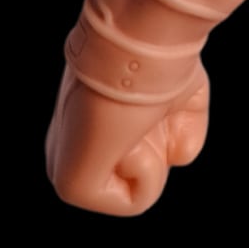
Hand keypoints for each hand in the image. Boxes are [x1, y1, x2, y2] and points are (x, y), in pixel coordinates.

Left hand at [45, 63, 209, 215]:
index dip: (165, 132)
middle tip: (144, 115)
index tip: (152, 102)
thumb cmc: (162, 60)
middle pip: (141, 174)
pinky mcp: (70, 186)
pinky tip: (129, 138)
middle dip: (159, 148)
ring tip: (135, 123)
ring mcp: (65, 168)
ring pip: (140, 190)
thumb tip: (178, 156)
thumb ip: (183, 129)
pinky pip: (134, 201)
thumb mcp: (183, 95)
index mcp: (85, 126)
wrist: (141, 46)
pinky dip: (150, 171)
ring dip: (155, 157)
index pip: (139, 153)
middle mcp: (68, 149)